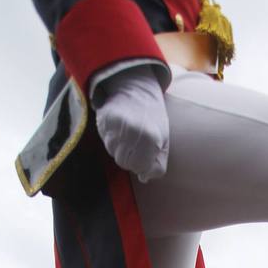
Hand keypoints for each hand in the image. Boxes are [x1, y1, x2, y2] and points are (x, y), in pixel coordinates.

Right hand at [94, 65, 168, 181]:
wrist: (137, 89)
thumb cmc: (154, 118)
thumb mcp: (164, 142)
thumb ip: (157, 165)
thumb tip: (144, 178)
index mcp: (150, 139)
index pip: (139, 168)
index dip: (142, 164)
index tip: (146, 154)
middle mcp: (132, 133)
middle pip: (124, 163)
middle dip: (131, 158)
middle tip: (137, 143)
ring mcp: (115, 127)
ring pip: (113, 153)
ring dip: (121, 148)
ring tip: (129, 134)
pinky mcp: (103, 121)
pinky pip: (105, 142)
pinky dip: (112, 139)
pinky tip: (119, 128)